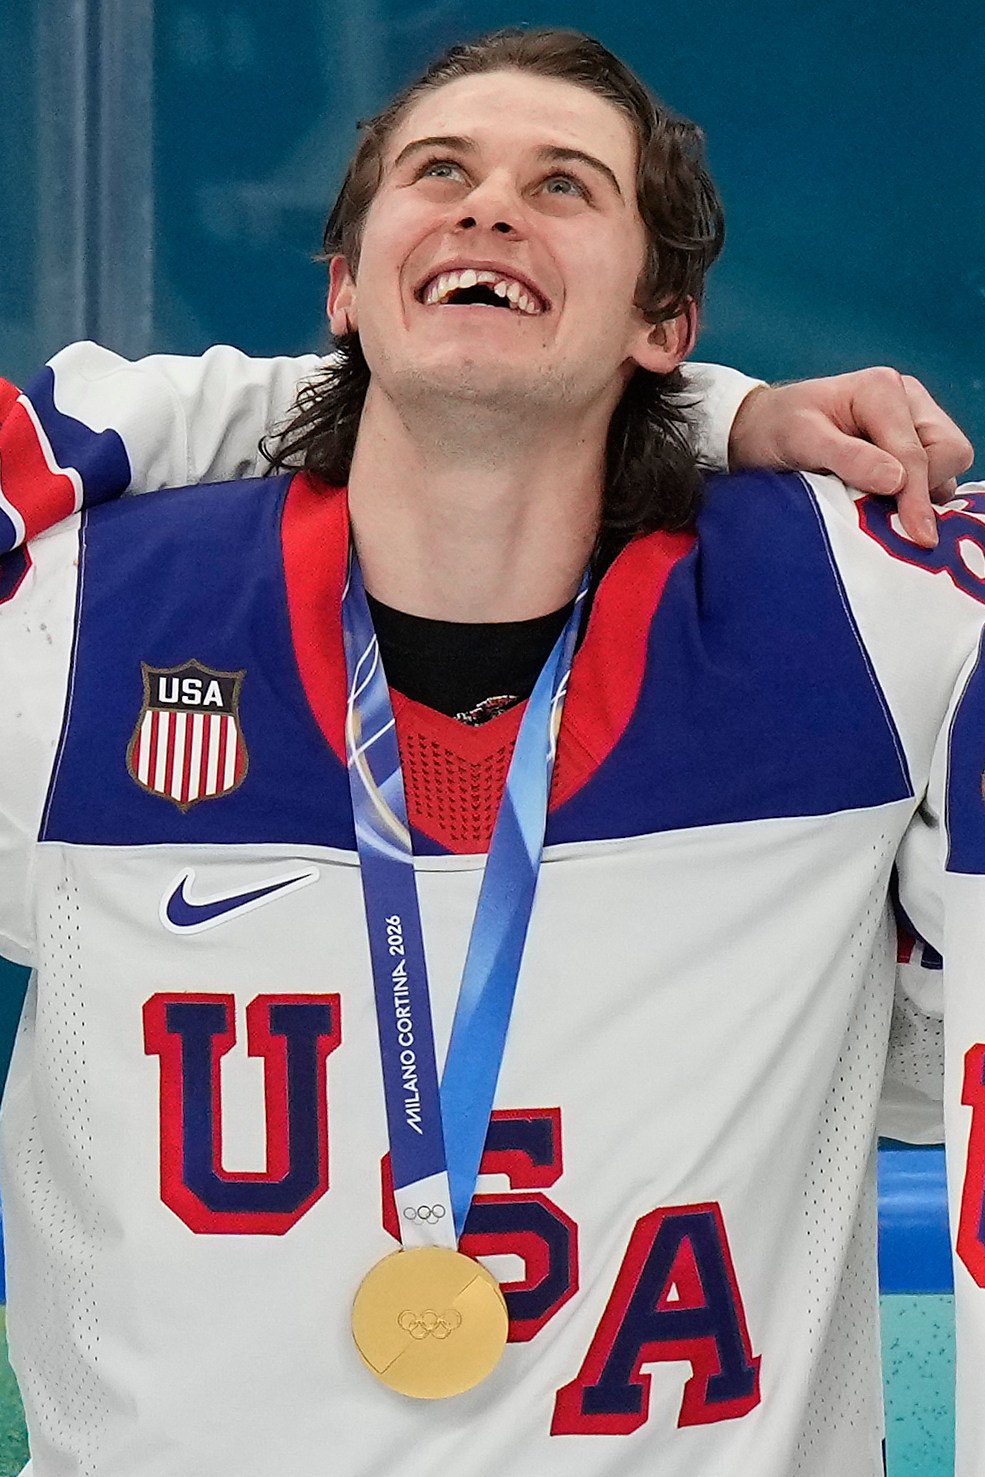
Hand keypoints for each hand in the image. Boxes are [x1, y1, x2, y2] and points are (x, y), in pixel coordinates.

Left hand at [728, 368, 974, 547]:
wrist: (759, 429)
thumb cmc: (776, 429)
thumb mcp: (801, 440)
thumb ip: (848, 458)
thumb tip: (897, 480)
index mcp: (882, 389)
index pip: (917, 451)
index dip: (916, 496)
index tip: (918, 536)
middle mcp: (906, 401)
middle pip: (950, 451)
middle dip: (926, 488)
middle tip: (894, 520)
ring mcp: (911, 423)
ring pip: (946, 467)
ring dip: (922, 495)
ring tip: (881, 513)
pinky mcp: (907, 446)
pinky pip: (932, 476)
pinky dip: (916, 497)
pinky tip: (887, 510)